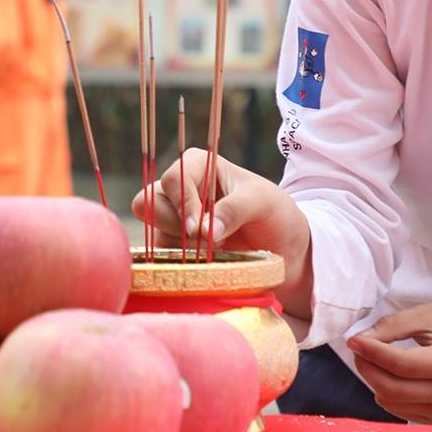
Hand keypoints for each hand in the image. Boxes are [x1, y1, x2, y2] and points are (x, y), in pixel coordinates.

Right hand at [131, 148, 313, 315]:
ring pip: (152, 234)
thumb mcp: (262, 203)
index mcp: (199, 166)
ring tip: (214, 252)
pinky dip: (182, 266)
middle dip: (175, 226)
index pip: (172, 179)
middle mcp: (181, 190)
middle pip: (147, 203)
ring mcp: (175, 221)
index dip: (182, 204)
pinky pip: (161, 259)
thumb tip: (203, 230)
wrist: (285, 249)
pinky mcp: (176, 249)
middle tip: (205, 240)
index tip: (199, 229)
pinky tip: (209, 264)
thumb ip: (234, 209)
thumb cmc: (275, 214)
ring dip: (181, 249)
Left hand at [346, 303, 431, 424]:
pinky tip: (392, 374)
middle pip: (392, 388)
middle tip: (359, 348)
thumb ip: (391, 326)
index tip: (354, 340)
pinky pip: (397, 410)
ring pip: (390, 402)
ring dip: (374, 379)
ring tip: (377, 358)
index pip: (401, 364)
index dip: (372, 352)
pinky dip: (386, 391)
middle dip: (367, 367)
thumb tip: (358, 342)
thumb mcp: (426, 316)